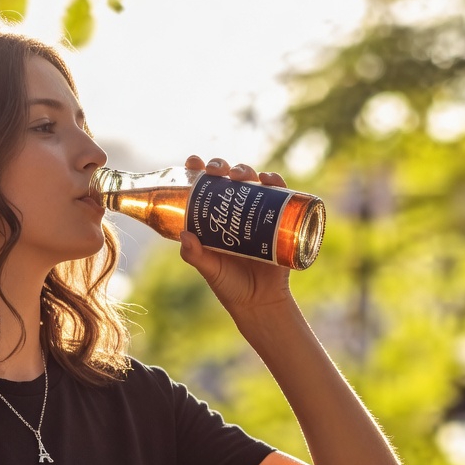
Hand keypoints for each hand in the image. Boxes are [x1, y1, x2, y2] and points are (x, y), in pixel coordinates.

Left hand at [179, 155, 294, 316]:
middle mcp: (234, 211)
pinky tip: (270, 180)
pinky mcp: (278, 220)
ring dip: (246, 170)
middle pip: (227, 178)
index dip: (197, 169)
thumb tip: (185, 235)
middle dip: (221, 166)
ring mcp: (256, 214)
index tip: (193, 161)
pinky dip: (276, 182)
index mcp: (212, 218)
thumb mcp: (209, 270)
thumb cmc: (229, 286)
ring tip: (241, 175)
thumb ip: (195, 256)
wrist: (260, 303)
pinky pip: (279, 196)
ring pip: (252, 181)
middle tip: (217, 171)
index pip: (203, 186)